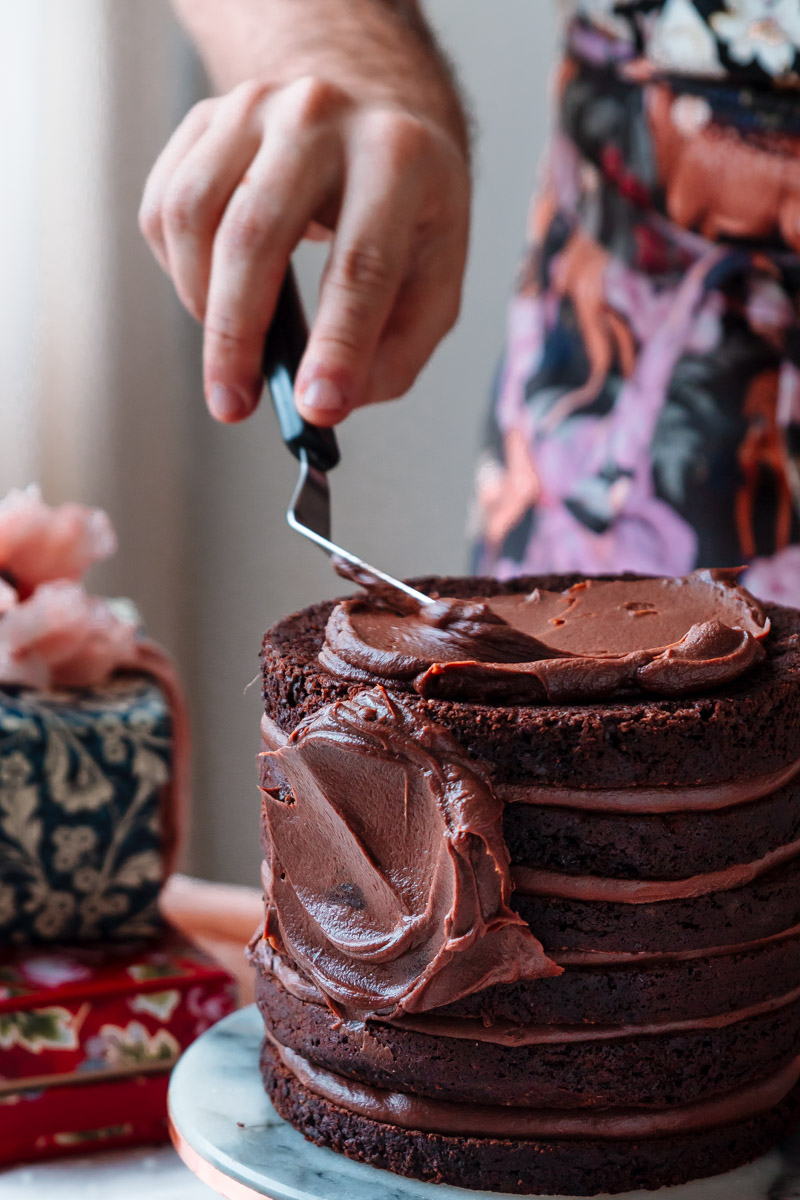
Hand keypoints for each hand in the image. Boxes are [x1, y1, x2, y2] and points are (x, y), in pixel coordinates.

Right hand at [139, 75, 469, 425]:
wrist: (374, 106)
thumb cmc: (407, 208)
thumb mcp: (435, 279)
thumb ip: (395, 353)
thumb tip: (324, 404)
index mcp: (398, 155)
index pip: (361, 264)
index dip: (337, 345)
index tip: (315, 409)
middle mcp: (321, 116)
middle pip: (255, 236)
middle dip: (237, 337)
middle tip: (234, 404)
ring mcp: (255, 107)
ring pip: (191, 217)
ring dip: (201, 304)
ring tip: (232, 347)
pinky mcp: (206, 118)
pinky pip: (164, 209)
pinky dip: (180, 270)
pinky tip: (216, 290)